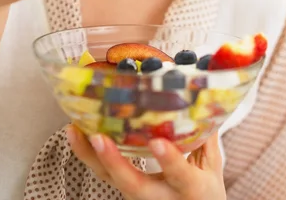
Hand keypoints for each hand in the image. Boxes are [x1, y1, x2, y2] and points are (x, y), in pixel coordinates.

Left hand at [67, 126, 225, 199]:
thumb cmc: (206, 192)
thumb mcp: (212, 166)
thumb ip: (206, 134)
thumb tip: (206, 96)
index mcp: (190, 188)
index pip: (180, 175)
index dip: (169, 159)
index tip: (157, 142)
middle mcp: (161, 197)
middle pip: (133, 185)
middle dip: (114, 162)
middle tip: (98, 138)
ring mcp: (140, 198)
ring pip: (110, 181)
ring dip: (89, 156)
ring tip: (74, 129)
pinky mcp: (126, 192)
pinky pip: (104, 176)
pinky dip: (88, 155)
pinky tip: (76, 133)